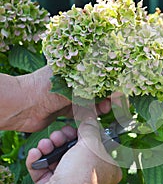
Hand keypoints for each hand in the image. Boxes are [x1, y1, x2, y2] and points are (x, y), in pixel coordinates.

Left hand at [0, 66, 121, 131]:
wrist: (21, 106)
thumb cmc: (44, 88)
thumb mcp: (73, 84)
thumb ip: (95, 86)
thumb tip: (116, 89)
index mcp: (73, 68)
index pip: (99, 74)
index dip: (111, 83)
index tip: (121, 92)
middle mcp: (72, 81)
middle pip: (97, 88)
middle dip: (107, 96)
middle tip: (113, 103)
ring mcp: (69, 96)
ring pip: (91, 101)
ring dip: (100, 106)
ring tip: (104, 110)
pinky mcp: (65, 109)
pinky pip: (82, 112)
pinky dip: (89, 114)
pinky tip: (94, 116)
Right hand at [26, 118, 121, 183]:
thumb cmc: (82, 173)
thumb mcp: (90, 143)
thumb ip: (90, 128)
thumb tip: (90, 118)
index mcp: (107, 168)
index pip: (98, 147)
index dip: (86, 135)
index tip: (77, 127)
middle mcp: (91, 177)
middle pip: (76, 151)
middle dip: (63, 139)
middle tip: (58, 135)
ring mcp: (73, 183)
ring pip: (59, 159)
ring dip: (49, 147)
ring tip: (46, 144)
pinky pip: (46, 171)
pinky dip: (39, 161)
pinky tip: (36, 153)